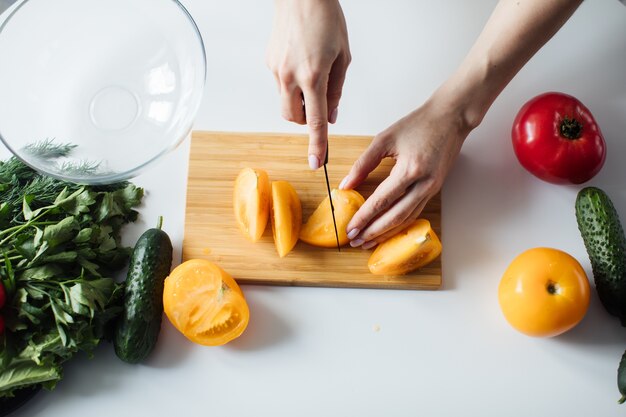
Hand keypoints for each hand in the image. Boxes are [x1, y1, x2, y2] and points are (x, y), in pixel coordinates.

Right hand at [266, 0, 350, 169]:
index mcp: (313, 76)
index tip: (316, 163)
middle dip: (307, 120)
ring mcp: (276, 70)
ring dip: (299, 104)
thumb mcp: (343, 56)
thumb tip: (332, 114)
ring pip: (285, 104)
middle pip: (295, 118)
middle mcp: (290, 76)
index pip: (315, 121)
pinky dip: (292, 86)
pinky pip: (280, 86)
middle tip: (320, 103)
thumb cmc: (325, 18)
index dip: (317, 145)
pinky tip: (301, 64)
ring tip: (311, 79)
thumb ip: (337, 89)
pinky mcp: (269, 63)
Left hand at [339, 97, 471, 248]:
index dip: (364, 218)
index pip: (381, 201)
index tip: (350, 229)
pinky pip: (415, 212)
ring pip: (406, 218)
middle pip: (395, 217)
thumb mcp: (384, 139)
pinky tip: (388, 229)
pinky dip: (400, 224)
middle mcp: (424, 184)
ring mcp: (432, 189)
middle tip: (356, 242)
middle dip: (374, 232)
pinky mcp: (435, 189)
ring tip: (368, 241)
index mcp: (410, 170)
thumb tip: (346, 184)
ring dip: (387, 233)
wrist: (451, 118)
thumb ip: (363, 164)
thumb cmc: (419, 124)